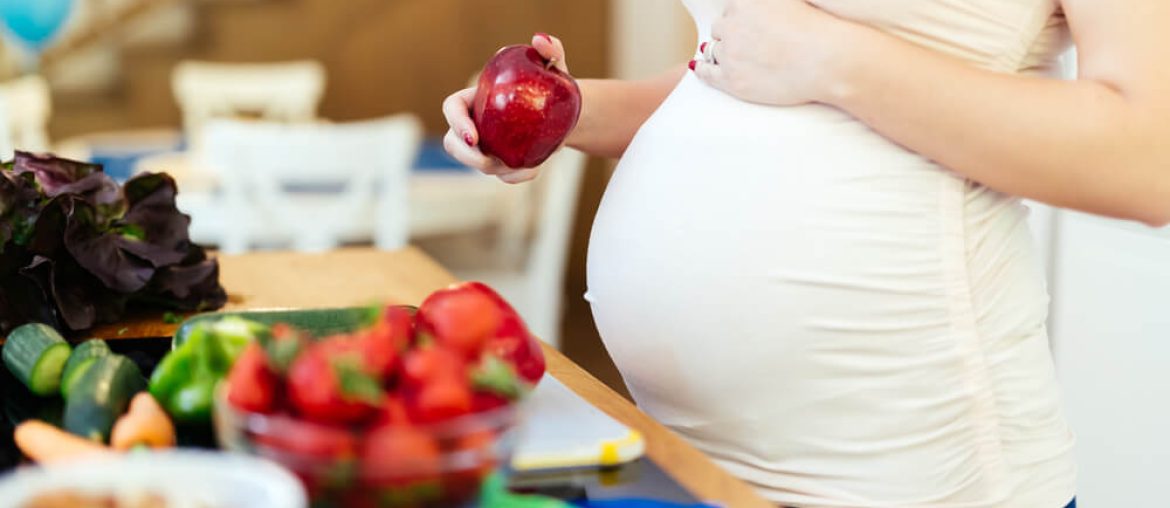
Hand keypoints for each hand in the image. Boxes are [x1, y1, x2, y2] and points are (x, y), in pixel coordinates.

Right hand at [442, 33, 569, 183]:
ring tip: (522, 163)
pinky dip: (516, 177)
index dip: (456, 123)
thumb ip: (551, 49)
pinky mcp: (504, 163)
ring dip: (496, 169)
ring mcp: (488, 146)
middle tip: (487, 160)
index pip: (453, 108)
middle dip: (465, 157)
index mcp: (477, 98)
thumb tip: (540, 41)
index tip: (473, 136)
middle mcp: (476, 123)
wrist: (568, 112)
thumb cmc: (554, 84)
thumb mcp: (555, 65)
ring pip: (477, 164)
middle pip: (452, 143)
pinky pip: (503, 177)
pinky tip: (534, 170)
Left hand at [691, 0, 851, 105]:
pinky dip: (702, 69)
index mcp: (745, 3)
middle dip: (730, 34)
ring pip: (714, 49)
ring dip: (720, 51)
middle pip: (721, 28)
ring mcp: (730, 52)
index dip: (740, 18)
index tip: (748, 25)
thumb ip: (768, 3)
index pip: (732, 8)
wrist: (826, 60)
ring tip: (730, 56)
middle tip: (745, 43)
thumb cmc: (816, 28)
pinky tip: (700, 68)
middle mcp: (732, 24)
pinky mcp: (732, 79)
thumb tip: (758, 4)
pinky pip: (707, 72)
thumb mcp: (789, 0)